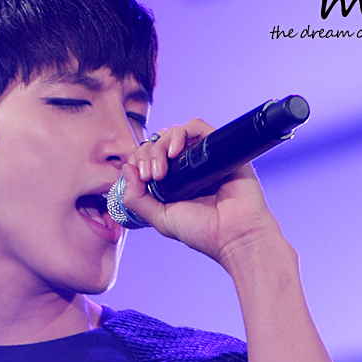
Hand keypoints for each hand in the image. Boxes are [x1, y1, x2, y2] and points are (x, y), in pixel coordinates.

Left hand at [121, 118, 285, 270]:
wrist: (235, 234)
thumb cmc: (202, 231)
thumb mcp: (160, 218)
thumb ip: (137, 198)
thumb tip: (126, 168)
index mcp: (172, 182)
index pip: (147, 158)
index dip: (138, 161)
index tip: (141, 179)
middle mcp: (186, 167)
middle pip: (157, 143)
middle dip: (147, 155)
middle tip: (150, 176)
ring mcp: (202, 157)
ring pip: (174, 133)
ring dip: (160, 146)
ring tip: (161, 169)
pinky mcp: (219, 148)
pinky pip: (197, 127)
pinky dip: (181, 133)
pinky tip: (175, 151)